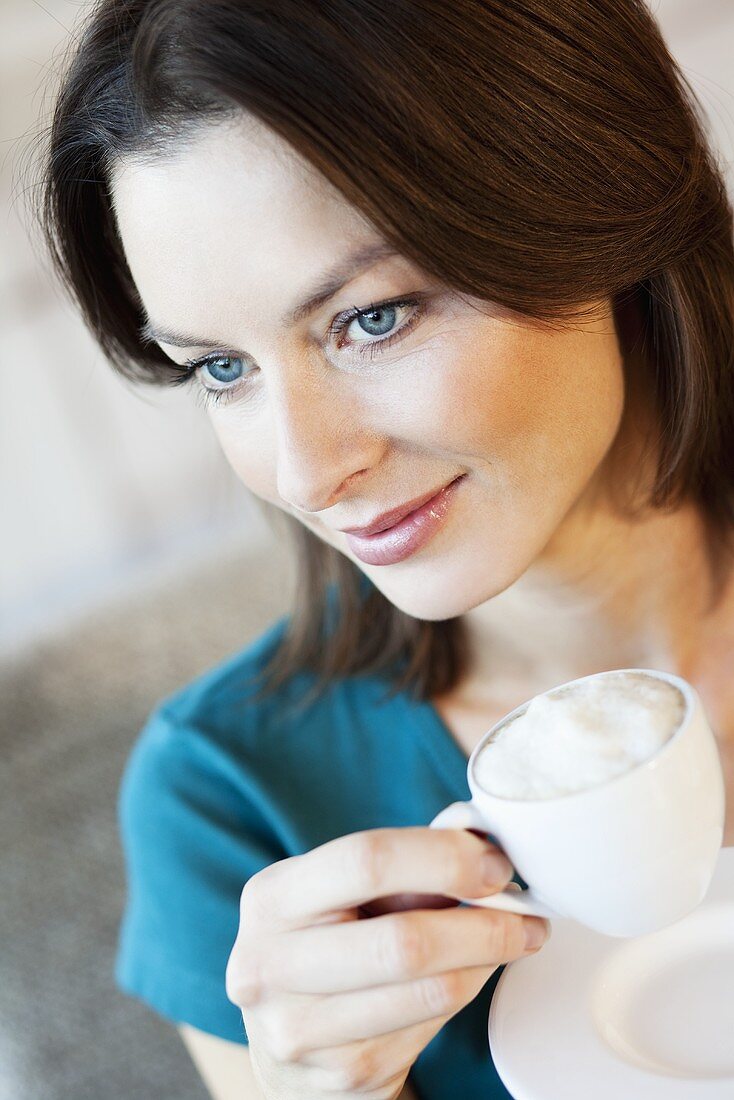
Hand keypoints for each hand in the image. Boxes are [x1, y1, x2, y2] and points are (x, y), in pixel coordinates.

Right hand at [226, 827, 550, 1099]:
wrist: (287, 1042)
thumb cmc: (329, 941)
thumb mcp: (345, 891)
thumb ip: (406, 862)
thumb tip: (480, 837)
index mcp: (271, 898)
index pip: (366, 861)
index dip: (444, 858)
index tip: (496, 863)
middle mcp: (269, 967)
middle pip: (403, 941)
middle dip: (484, 925)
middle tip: (526, 915)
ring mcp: (299, 1032)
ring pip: (428, 992)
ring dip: (487, 962)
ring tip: (513, 939)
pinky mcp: (340, 1078)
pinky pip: (430, 1030)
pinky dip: (465, 996)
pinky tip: (470, 975)